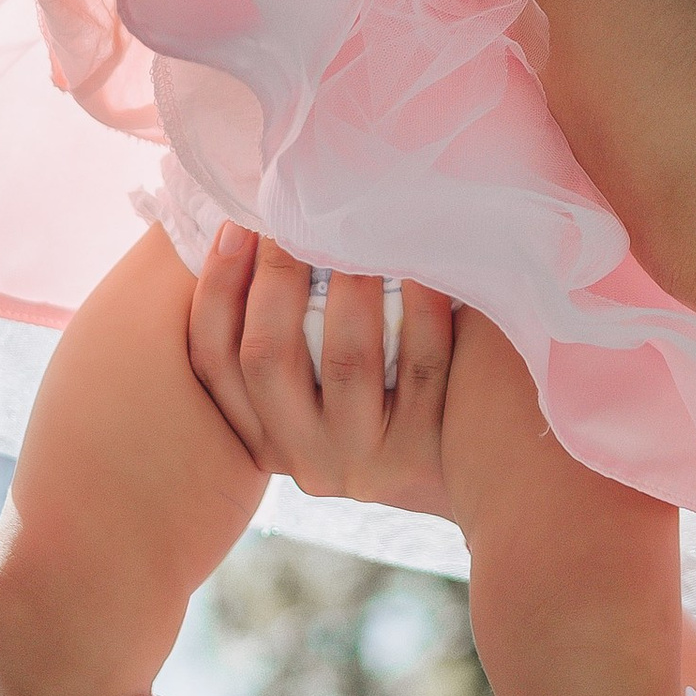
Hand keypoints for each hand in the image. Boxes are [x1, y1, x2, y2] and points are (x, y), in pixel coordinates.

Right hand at [185, 230, 454, 514]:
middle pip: (267, 359)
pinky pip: (420, 366)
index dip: (216, 291)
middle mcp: (306, 458)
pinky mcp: (425, 452)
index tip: (236, 226)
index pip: (214, 363)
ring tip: (359, 231)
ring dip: (351, 285)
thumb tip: (248, 236)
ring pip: (347, 362)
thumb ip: (282, 336)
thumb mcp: (318, 394)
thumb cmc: (385, 405)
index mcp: (264, 438)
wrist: (482, 478)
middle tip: (297, 217)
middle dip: (277, 277)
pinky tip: (424, 263)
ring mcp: (365, 460)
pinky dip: (422, 307)